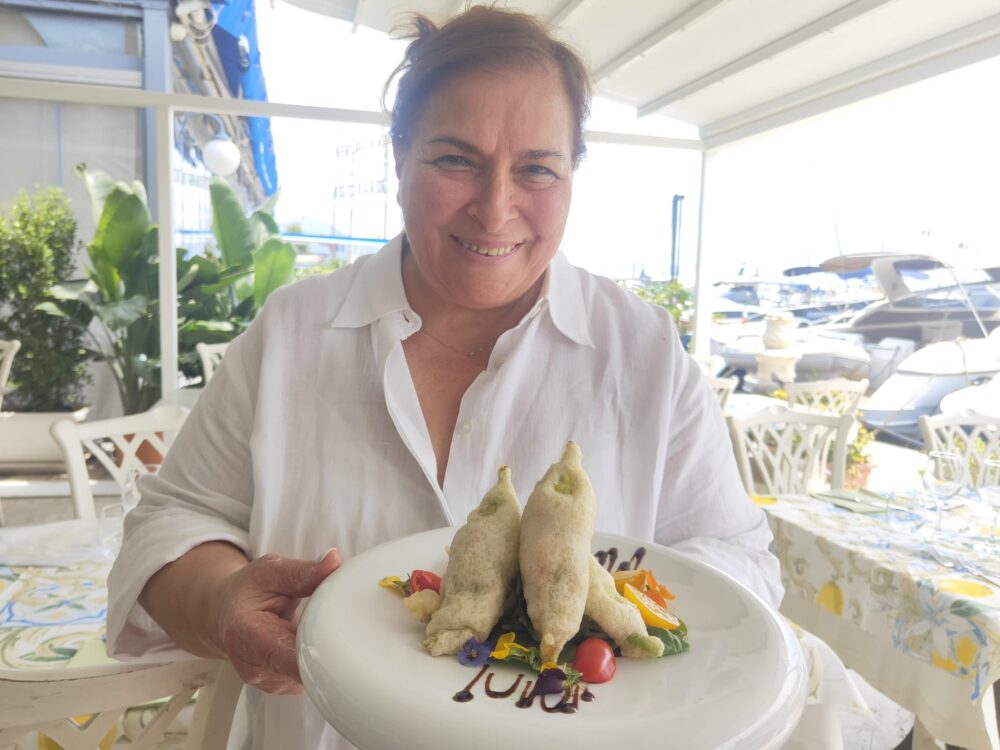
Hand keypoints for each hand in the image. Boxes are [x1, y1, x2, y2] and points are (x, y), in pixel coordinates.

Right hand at [209, 548, 341, 693]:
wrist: (225, 613)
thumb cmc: (247, 590)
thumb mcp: (270, 571)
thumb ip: (302, 571)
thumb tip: (333, 561)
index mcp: (245, 634)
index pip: (285, 656)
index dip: (315, 653)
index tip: (341, 642)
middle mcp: (252, 665)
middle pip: (302, 669)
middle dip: (324, 648)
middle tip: (333, 622)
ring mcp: (265, 680)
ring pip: (308, 674)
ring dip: (319, 652)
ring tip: (311, 627)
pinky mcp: (278, 685)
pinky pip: (307, 677)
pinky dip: (314, 659)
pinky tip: (307, 640)